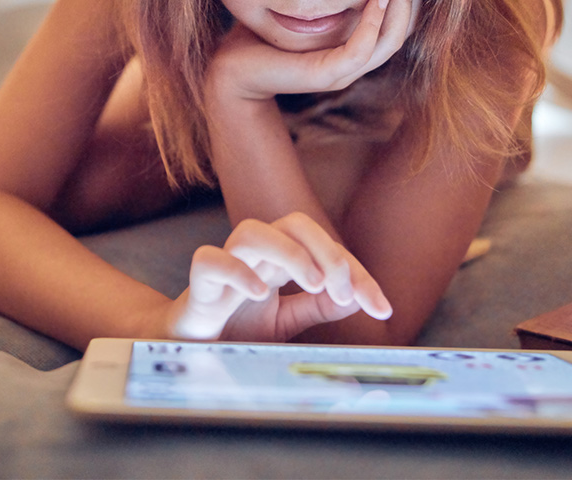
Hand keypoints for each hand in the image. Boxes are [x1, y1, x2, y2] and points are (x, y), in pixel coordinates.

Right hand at [164, 212, 391, 341]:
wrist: (189, 347)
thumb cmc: (237, 327)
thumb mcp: (286, 320)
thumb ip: (317, 306)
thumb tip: (355, 297)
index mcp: (282, 258)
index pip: (326, 248)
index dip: (358, 274)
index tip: (382, 309)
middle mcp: (257, 253)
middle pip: (294, 224)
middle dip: (327, 251)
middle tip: (345, 288)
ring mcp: (227, 263)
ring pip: (252, 231)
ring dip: (288, 251)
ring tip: (312, 282)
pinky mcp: (199, 283)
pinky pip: (210, 260)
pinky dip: (235, 270)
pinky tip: (258, 293)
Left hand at [210, 0, 424, 99]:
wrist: (232, 68)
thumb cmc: (263, 30)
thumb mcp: (303, 0)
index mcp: (357, 43)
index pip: (402, 16)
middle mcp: (358, 60)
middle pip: (405, 25)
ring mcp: (344, 71)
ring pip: (392, 39)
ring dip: (403, 2)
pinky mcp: (326, 75)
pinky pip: (361, 50)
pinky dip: (373, 22)